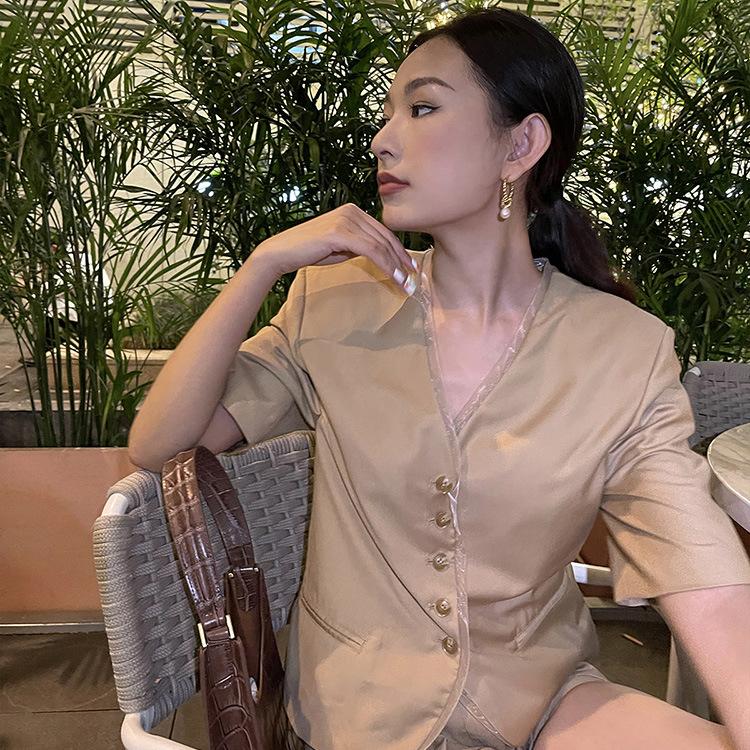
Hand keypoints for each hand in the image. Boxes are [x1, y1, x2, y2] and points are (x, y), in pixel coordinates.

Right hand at [250, 203, 417, 293]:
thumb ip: (359, 245)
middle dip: (402, 260)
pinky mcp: (341, 232)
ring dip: (397, 266)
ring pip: (381, 245)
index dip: (399, 251)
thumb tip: (378, 255)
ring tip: (407, 283)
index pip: (383, 232)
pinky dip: (386, 265)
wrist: (282, 252)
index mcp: (353, 211)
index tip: (410, 267)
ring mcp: (347, 219)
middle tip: (414, 278)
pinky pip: (372, 250)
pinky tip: (394, 277)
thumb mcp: (341, 246)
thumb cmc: (310, 251)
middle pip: (386, 238)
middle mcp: (352, 210)